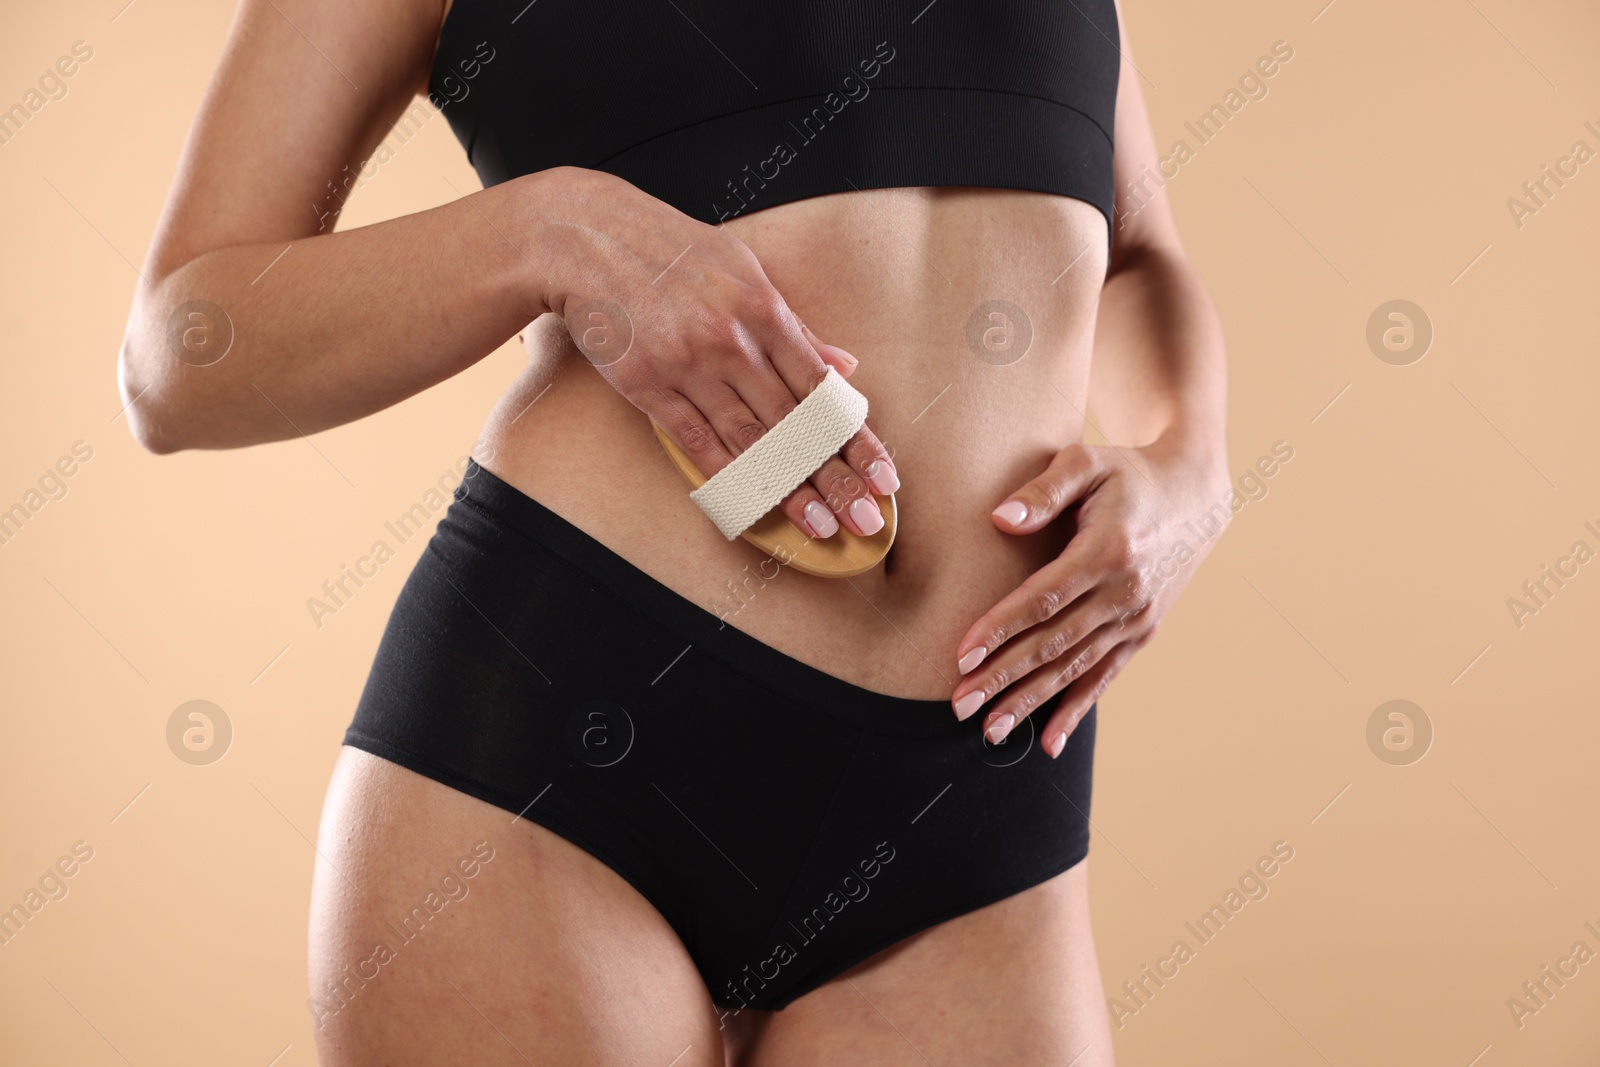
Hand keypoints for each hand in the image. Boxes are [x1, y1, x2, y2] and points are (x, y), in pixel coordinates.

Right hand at [530, 167, 898, 538]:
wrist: (584, 238)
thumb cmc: (670, 251)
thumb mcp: (743, 271)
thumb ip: (795, 326)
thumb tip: (845, 368)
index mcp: (762, 308)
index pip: (822, 389)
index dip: (857, 439)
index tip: (884, 477)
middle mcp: (731, 340)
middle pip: (794, 423)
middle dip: (834, 477)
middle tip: (864, 519)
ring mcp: (688, 366)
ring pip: (751, 440)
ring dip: (789, 488)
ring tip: (820, 525)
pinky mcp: (647, 385)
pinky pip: (696, 441)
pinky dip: (729, 476)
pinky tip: (757, 505)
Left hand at [949, 437, 1229, 756]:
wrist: (1194, 494)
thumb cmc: (1128, 474)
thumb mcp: (1088, 461)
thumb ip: (1044, 490)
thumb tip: (999, 519)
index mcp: (1108, 552)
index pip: (1044, 598)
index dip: (1001, 628)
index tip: (962, 653)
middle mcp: (1125, 594)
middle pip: (1054, 644)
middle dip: (1004, 677)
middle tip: (960, 704)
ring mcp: (1136, 619)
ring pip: (1074, 669)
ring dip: (1030, 701)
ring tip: (989, 729)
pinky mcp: (1142, 634)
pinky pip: (1104, 678)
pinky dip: (1076, 711)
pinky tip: (1048, 742)